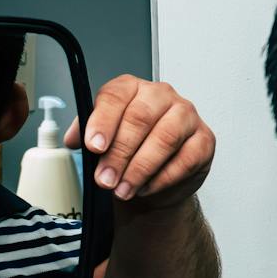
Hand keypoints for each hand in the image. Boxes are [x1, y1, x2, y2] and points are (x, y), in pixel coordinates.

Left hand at [64, 75, 214, 210]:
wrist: (155, 181)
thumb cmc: (129, 153)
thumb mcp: (103, 140)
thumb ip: (86, 134)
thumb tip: (72, 139)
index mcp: (133, 88)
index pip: (116, 95)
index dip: (103, 121)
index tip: (94, 145)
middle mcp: (161, 95)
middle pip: (139, 118)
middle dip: (119, 153)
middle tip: (105, 179)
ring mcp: (187, 115)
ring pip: (164, 138)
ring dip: (140, 169)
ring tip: (123, 189)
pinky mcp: (204, 140)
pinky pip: (185, 159)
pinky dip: (162, 178)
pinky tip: (145, 188)